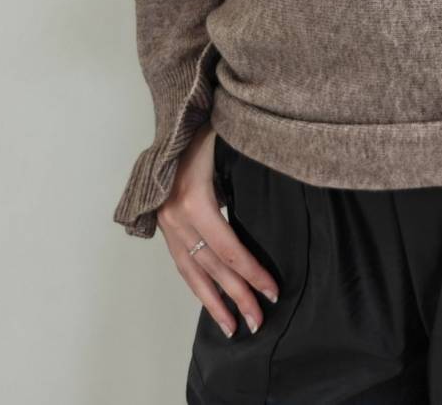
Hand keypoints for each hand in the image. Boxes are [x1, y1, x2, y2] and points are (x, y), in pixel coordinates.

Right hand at [155, 126, 280, 338]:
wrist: (175, 113)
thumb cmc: (207, 126)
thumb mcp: (228, 146)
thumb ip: (247, 177)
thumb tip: (277, 207)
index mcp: (193, 200)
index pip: (229, 249)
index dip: (252, 273)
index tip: (273, 291)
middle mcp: (176, 218)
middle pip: (212, 267)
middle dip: (237, 297)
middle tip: (259, 322)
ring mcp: (167, 223)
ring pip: (192, 272)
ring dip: (214, 302)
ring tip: (233, 328)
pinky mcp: (164, 223)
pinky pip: (181, 262)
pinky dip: (197, 284)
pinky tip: (211, 301)